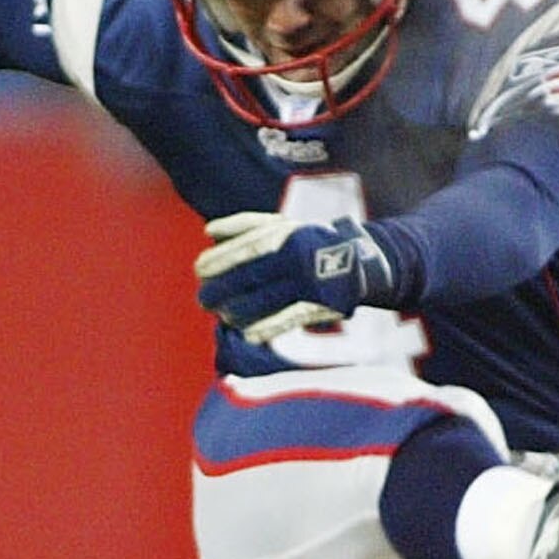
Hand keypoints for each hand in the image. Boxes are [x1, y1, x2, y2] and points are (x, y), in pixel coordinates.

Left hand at [194, 213, 401, 341]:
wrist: (357, 260)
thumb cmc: (306, 240)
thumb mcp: (281, 224)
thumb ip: (244, 224)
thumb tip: (209, 231)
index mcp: (285, 234)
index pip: (245, 248)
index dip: (219, 260)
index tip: (200, 271)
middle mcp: (297, 257)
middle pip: (250, 276)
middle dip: (222, 289)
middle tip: (204, 299)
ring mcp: (309, 283)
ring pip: (266, 301)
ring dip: (239, 312)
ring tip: (223, 316)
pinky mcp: (321, 305)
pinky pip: (288, 319)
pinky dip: (266, 328)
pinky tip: (248, 334)